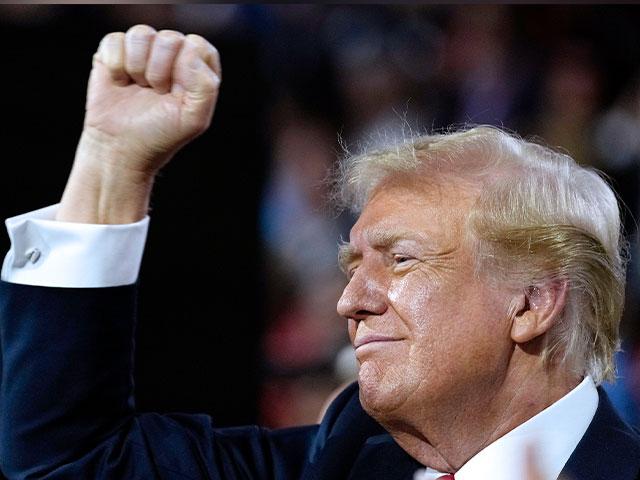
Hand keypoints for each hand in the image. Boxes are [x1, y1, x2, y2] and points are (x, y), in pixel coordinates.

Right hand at [58, 25, 220, 223]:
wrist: (121, 148)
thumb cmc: (161, 134)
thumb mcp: (194, 119)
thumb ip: (205, 86)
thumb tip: (188, 52)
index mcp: (197, 67)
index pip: (197, 46)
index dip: (184, 69)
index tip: (175, 93)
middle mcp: (172, 54)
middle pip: (169, 38)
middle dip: (159, 71)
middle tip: (155, 93)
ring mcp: (143, 51)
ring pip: (141, 34)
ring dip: (137, 67)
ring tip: (138, 87)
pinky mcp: (115, 51)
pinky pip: (115, 40)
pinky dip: (115, 65)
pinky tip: (120, 83)